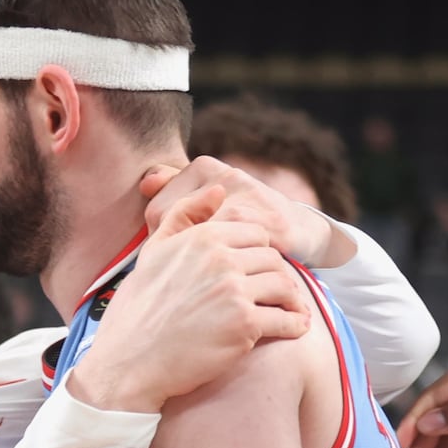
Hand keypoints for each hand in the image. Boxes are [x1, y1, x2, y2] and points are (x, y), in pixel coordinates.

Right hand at [72, 186, 310, 412]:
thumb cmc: (139, 308)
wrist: (130, 360)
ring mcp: (234, 292)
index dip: (260, 253)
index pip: (256, 234)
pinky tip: (295, 329)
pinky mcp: (244, 325)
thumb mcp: (154, 251)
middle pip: (274, 259)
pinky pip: (286, 319)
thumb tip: (218, 189)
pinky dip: (294, 325)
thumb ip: (185, 214)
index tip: (259, 272)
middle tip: (277, 295)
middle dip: (277, 276)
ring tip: (289, 310)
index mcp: (203, 237)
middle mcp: (221, 259)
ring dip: (291, 300)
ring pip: (285, 286)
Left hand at [140, 157, 355, 268]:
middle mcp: (227, 177)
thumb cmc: (244, 219)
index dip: (163, 241)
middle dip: (180, 254)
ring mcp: (251, 200)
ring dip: (202, 267)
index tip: (180, 254)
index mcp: (205, 167)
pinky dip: (226, 272)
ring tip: (209, 276)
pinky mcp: (271, 225)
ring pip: (204, 243)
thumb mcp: (208, 201)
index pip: (157, 211)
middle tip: (193, 268)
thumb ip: (174, 190)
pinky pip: (234, 255)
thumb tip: (146, 182)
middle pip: (177, 228)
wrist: (301, 230)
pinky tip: (228, 280)